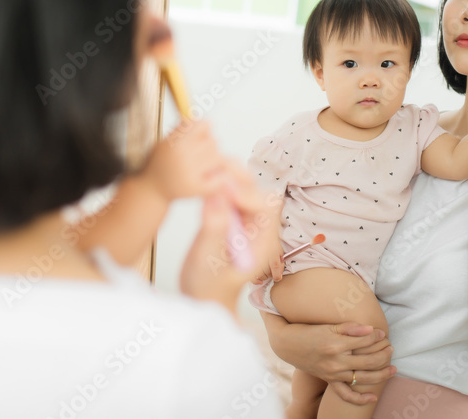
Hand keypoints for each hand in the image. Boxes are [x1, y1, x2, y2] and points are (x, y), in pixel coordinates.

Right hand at [137, 120, 226, 201]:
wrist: (152, 190)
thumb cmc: (160, 163)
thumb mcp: (165, 142)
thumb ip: (182, 130)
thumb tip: (204, 120)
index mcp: (175, 142)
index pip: (204, 125)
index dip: (204, 128)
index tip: (200, 134)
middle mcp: (183, 157)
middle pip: (213, 141)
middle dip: (208, 145)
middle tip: (200, 152)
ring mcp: (190, 173)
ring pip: (218, 157)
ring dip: (213, 159)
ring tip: (204, 163)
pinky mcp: (196, 189)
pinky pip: (219, 178)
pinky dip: (219, 177)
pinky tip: (211, 176)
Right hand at [180, 161, 280, 314]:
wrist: (202, 299)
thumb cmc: (208, 287)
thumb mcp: (208, 261)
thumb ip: (213, 230)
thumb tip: (217, 198)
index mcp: (263, 242)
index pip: (265, 206)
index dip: (246, 193)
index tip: (223, 189)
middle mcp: (258, 229)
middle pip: (256, 192)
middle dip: (238, 178)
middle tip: (214, 167)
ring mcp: (245, 223)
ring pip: (243, 190)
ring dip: (228, 178)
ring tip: (207, 171)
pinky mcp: (231, 219)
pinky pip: (229, 196)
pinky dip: (218, 186)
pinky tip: (204, 183)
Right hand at [262, 315, 395, 404]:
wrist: (288, 345)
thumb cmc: (308, 331)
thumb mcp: (328, 325)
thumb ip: (350, 328)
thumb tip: (371, 330)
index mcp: (336, 344)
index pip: (364, 341)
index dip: (376, 336)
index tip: (382, 334)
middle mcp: (336, 361)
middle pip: (368, 360)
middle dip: (383, 354)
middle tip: (391, 348)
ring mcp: (333, 374)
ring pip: (363, 378)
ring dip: (381, 374)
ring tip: (393, 369)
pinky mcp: (329, 381)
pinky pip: (346, 394)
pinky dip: (360, 399)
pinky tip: (373, 397)